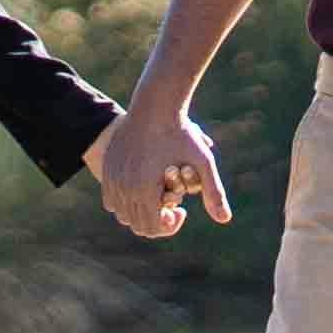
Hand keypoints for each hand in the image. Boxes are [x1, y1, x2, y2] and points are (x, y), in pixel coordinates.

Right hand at [88, 99, 228, 240]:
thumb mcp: (203, 162)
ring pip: (122, 214)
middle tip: (172, 209)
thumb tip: (225, 220)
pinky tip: (143, 190)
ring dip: (140, 214)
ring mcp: (113, 177)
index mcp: (145, 190)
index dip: (170, 226)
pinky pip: (110, 198)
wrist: (155, 105)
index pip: (153, 228)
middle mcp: (124, 187)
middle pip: (137, 224)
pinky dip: (125, 202)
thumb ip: (214, 193)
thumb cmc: (181, 133)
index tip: (183, 211)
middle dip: (156, 222)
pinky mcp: (107, 167)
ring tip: (158, 200)